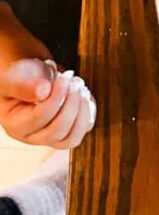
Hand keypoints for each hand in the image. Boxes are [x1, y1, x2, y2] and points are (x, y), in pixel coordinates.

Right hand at [0, 2, 95, 148]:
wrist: (33, 76)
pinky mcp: (69, 130)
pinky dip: (89, 110)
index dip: (56, 97)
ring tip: (79, 87)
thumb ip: (23, 85)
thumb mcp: (13, 77)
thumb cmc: (20, 77)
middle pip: (58, 131)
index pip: (39, 118)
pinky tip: (83, 93)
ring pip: (73, 138)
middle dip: (71, 102)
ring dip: (82, 109)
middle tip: (73, 80)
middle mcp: (34, 136)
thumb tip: (43, 91)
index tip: (64, 77)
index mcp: (16, 125)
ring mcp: (52, 136)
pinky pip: (85, 128)